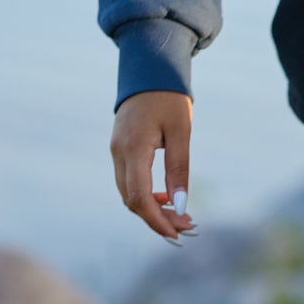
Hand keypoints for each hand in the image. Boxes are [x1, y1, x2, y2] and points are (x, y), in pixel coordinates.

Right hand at [111, 90, 196, 240]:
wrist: (148, 70)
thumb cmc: (169, 98)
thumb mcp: (181, 131)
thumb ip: (179, 168)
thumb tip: (180, 205)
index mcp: (132, 148)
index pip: (138, 197)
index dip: (156, 220)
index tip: (177, 233)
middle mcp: (118, 153)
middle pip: (131, 200)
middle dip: (157, 218)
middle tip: (188, 226)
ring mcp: (115, 151)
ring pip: (129, 193)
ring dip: (152, 208)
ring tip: (182, 216)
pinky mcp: (119, 149)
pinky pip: (129, 181)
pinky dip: (146, 194)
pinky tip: (167, 196)